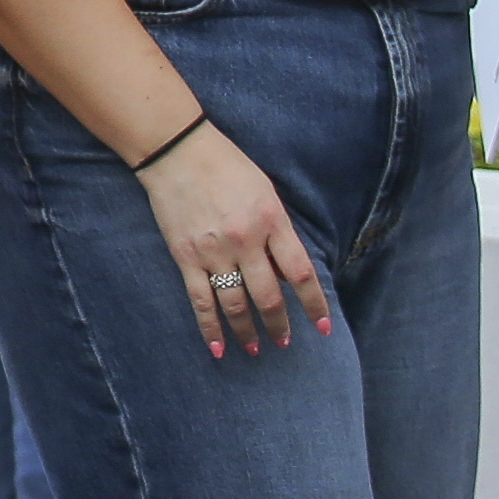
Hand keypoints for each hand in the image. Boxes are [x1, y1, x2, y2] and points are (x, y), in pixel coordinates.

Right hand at [138, 116, 331, 355]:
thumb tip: (285, 274)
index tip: (323, 328)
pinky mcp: (185, 256)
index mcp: (271, 221)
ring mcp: (213, 251)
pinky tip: (219, 349)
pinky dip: (210, 328)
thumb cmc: (227, 166)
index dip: (315, 304)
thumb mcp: (265, 193)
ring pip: (236, 304)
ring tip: (256, 349)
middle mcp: (245, 241)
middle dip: (279, 325)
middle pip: (269, 296)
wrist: (175, 150)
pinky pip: (201, 300)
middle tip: (284, 343)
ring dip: (248, 331)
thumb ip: (278, 232)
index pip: (301, 274)